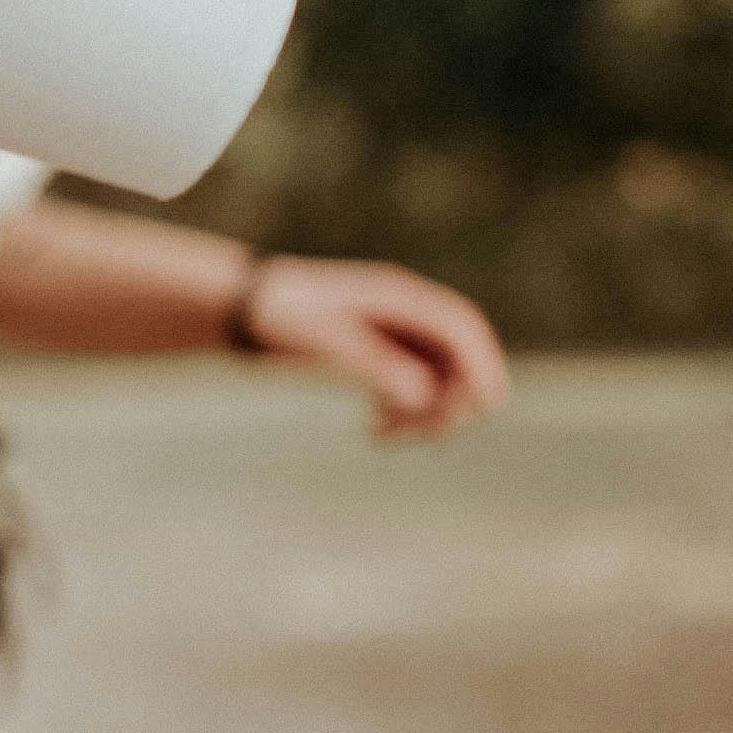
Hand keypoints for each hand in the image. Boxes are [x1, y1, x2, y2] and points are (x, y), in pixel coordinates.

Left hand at [242, 256, 508, 439]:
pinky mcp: (383, 354)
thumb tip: (421, 397)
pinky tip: (374, 431)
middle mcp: (405, 312)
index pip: (459, 326)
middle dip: (451, 398)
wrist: (245, 308)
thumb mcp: (323, 340)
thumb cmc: (281, 315)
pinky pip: (414, 387)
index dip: (481, 364)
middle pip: (458, 356)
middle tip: (420, 435)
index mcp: (397, 296)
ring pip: (438, 377)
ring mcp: (396, 334)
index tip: (488, 406)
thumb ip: (373, 364)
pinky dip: (405, 412)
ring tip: (383, 435)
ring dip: (426, 412)